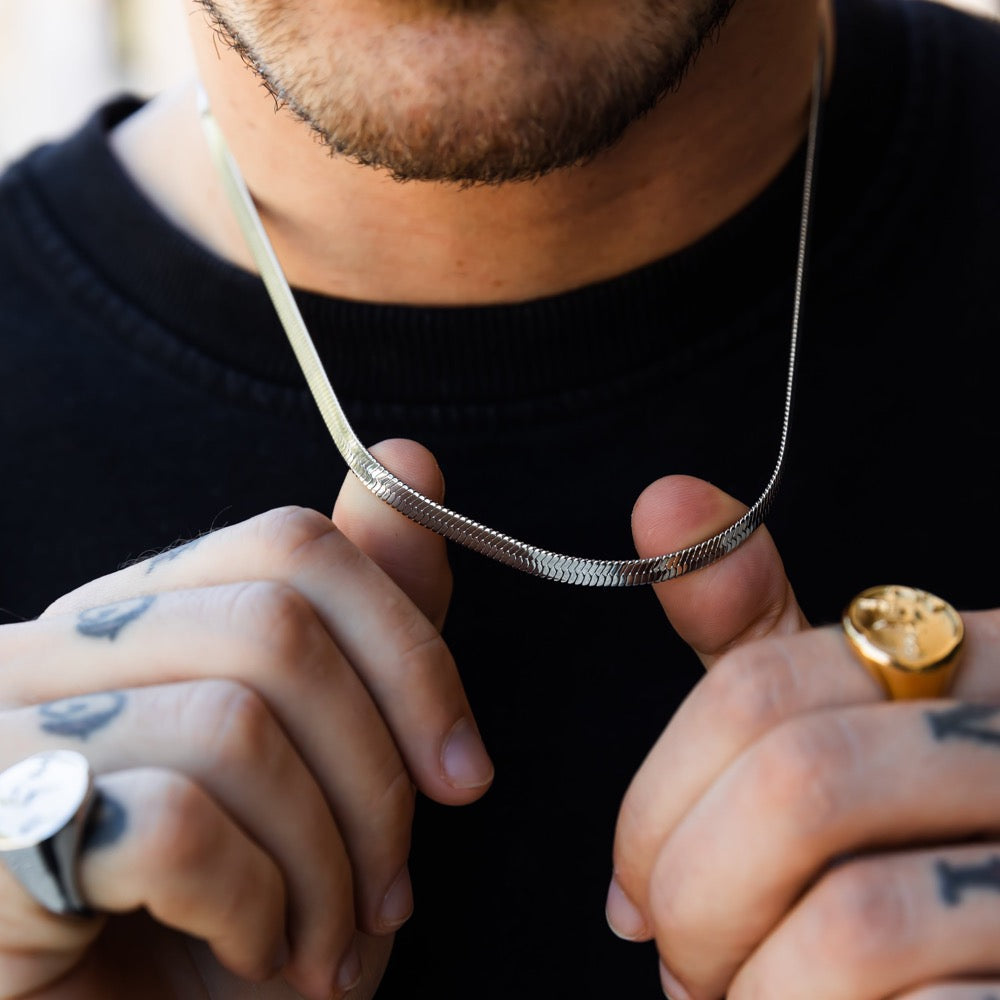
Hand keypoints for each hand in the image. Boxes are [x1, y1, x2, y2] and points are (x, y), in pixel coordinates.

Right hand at [0, 440, 492, 999]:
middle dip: (377, 779)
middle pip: (277, 629)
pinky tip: (250, 949)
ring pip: (237, 726)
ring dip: (327, 864)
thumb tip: (411, 461)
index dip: (407, 653)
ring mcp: (4, 735)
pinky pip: (171, 826)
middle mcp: (57, 649)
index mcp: (141, 615)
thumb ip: (370, 612)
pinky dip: (255, 908)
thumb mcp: (336, 760)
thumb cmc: (238, 910)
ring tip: (326, 942)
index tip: (462, 771)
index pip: (291, 547)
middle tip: (388, 892)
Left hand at [608, 475, 999, 998]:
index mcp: (965, 665)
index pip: (759, 688)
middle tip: (682, 963)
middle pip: (798, 788)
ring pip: (856, 922)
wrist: (981, 954)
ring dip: (757, 989)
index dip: (655, 801)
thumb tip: (662, 499)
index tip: (630, 890)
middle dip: (696, 896)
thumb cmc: (908, 848)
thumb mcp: (832, 720)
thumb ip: (753, 632)